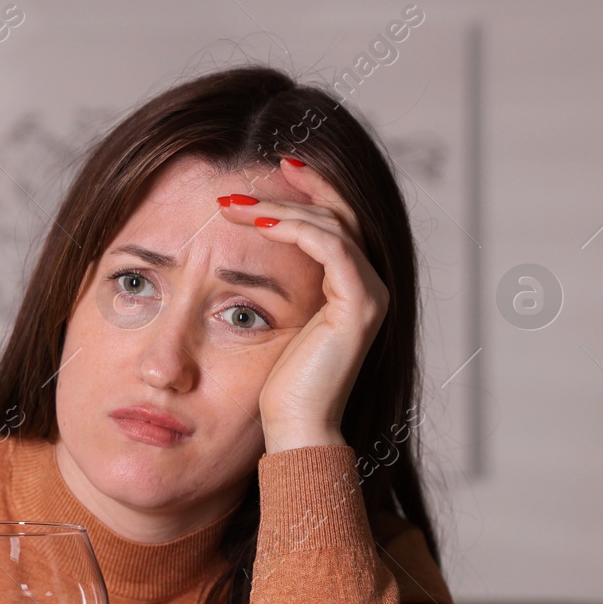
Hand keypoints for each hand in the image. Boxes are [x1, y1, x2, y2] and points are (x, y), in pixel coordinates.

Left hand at [218, 158, 390, 453]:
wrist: (296, 430)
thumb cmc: (276, 389)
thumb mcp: (270, 325)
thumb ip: (273, 290)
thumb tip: (234, 259)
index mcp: (350, 288)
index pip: (332, 222)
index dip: (304, 191)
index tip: (262, 172)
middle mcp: (369, 286)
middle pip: (334, 214)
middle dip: (286, 192)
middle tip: (236, 184)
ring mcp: (370, 294)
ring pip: (330, 225)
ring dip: (278, 208)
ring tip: (232, 205)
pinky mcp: (361, 306)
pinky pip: (331, 248)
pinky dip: (294, 230)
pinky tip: (258, 224)